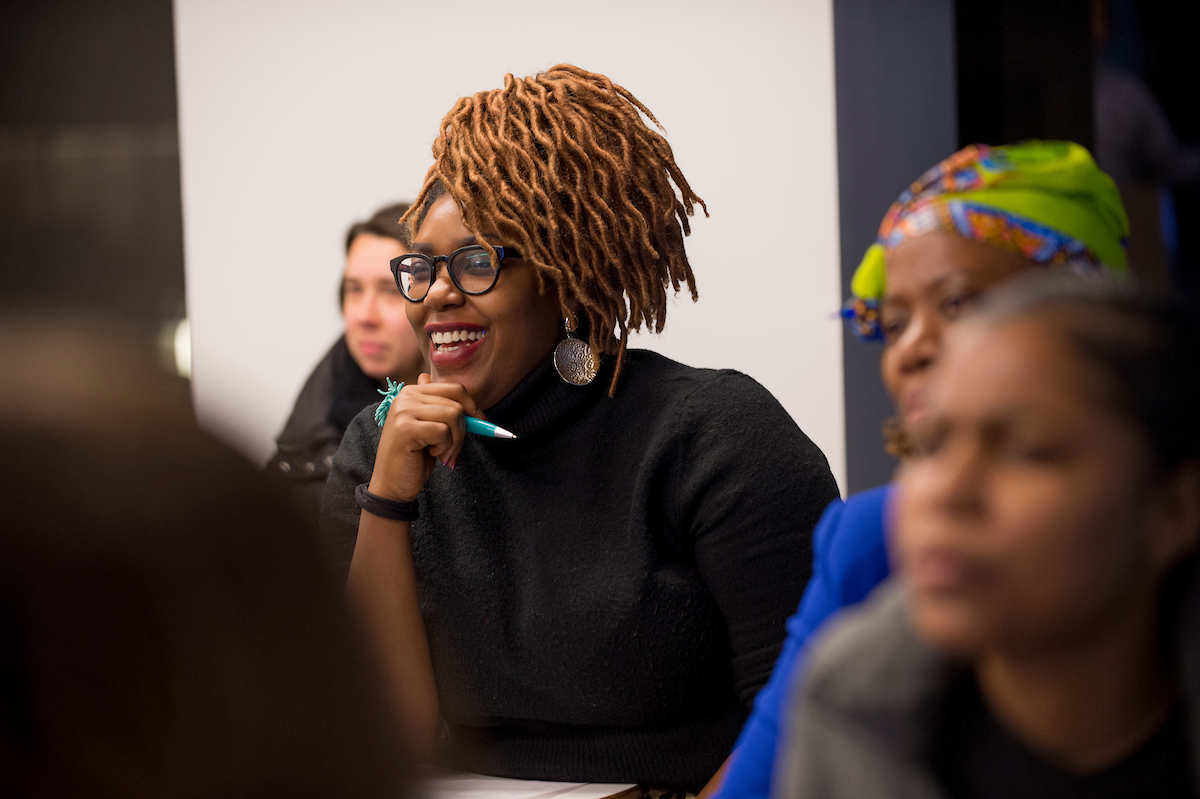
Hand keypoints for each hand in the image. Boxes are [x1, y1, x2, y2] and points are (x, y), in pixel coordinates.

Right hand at [367, 374, 482, 502]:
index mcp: (412, 392)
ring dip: (455, 440)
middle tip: (453, 449)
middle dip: (463, 430)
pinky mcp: (406, 428)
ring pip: (453, 415)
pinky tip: (432, 454)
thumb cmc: (413, 457)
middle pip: (456, 403)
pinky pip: (443, 431)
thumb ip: (440, 409)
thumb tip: (464, 398)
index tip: (481, 422)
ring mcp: (404, 410)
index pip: (454, 388)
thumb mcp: (430, 429)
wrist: (392, 484)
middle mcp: (406, 396)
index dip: (472, 406)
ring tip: (442, 453)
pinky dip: (444, 447)